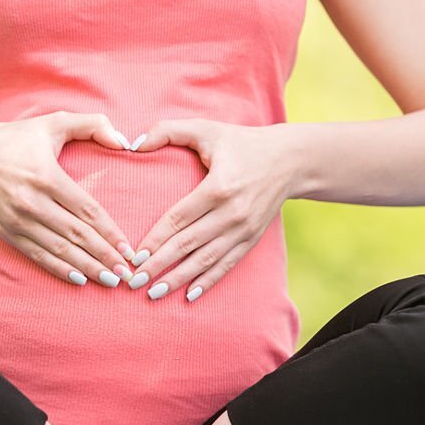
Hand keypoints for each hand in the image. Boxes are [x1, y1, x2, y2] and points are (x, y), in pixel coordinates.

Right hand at [0, 111, 136, 286]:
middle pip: (76, 234)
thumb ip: (92, 124)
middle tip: (126, 273)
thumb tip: (123, 142)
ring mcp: (18, 220)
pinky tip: (79, 279)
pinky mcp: (7, 232)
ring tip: (110, 281)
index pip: (86, 210)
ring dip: (87, 267)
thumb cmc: (17, 138)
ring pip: (59, 249)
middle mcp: (31, 201)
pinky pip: (38, 255)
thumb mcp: (54, 122)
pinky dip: (59, 269)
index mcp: (47, 176)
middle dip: (104, 256)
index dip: (110, 232)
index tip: (128, 248)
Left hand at [127, 118, 297, 301]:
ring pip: (205, 260)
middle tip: (134, 282)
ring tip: (154, 295)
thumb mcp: (207, 129)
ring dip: (178, 279)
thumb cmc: (242, 142)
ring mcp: (243, 230)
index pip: (178, 219)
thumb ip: (168, 131)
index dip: (155, 240)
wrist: (291, 160)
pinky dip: (208, 281)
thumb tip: (133, 144)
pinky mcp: (251, 239)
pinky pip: (226, 265)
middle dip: (159, 266)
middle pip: (188, 245)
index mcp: (218, 187)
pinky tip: (189, 295)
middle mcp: (232, 213)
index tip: (134, 257)